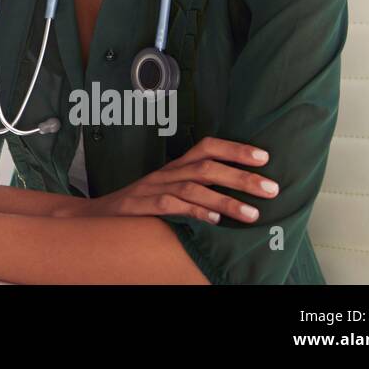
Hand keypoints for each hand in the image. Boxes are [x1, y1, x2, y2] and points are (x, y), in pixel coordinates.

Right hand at [84, 136, 279, 223]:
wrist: (96, 217)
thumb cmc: (140, 207)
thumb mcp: (169, 192)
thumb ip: (197, 191)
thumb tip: (238, 197)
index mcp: (175, 167)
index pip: (206, 147)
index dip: (235, 149)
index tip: (264, 157)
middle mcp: (166, 174)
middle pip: (206, 166)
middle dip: (241, 176)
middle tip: (272, 188)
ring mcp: (153, 189)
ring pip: (193, 186)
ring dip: (226, 199)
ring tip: (252, 214)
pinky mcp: (141, 207)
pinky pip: (170, 206)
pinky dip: (194, 211)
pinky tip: (213, 220)